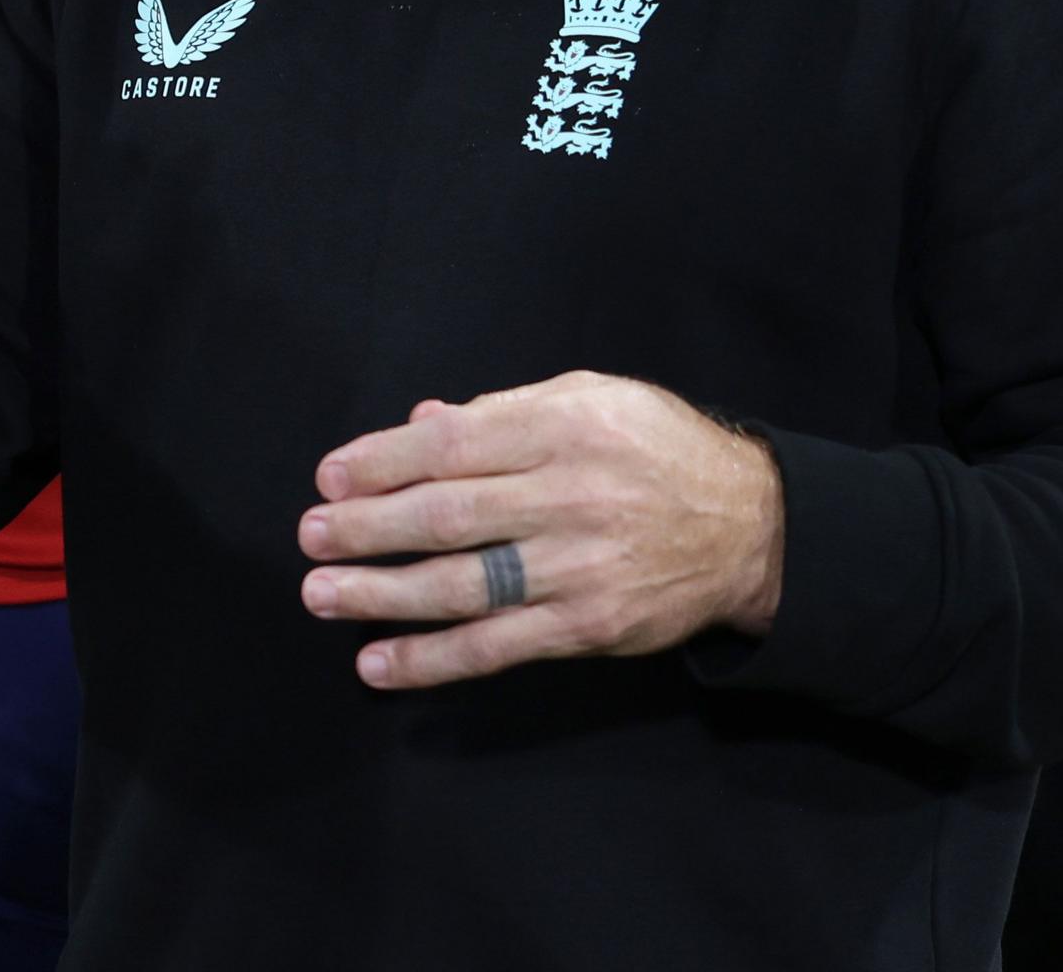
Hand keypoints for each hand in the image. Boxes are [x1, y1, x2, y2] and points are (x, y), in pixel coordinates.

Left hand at [296, 371, 784, 690]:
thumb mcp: (591, 399)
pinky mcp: (587, 627)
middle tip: (310, 536)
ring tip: (321, 594)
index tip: (329, 476)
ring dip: (382, 594)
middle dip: (366, 529)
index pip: (452, 445)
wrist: (753, 528)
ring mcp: (578, 569)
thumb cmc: (658, 451)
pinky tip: (378, 662)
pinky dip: (432, 659)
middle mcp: (570, 498)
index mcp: (564, 429)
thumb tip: (420, 422)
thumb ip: (503, 411)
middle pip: (447, 517)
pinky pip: (496, 647)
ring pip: (462, 587)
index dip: (381, 462)